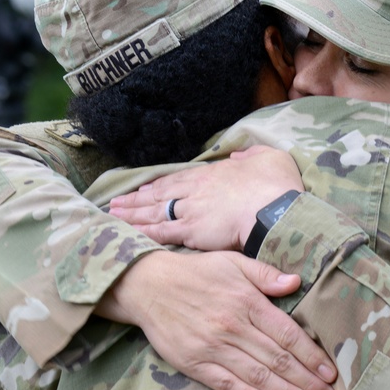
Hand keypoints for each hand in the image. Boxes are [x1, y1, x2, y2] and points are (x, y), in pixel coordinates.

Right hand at [96, 249, 337, 389]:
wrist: (147, 285)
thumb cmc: (197, 272)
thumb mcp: (233, 263)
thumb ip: (266, 274)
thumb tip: (297, 283)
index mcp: (247, 302)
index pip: (288, 334)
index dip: (312, 355)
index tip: (331, 373)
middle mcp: (233, 326)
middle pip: (278, 359)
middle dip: (308, 382)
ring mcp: (212, 346)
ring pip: (257, 375)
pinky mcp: (193, 362)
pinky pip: (224, 383)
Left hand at [108, 146, 304, 249]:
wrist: (275, 208)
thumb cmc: (277, 185)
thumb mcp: (270, 158)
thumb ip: (252, 156)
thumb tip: (239, 156)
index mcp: (213, 174)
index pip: (179, 180)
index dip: (160, 186)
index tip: (145, 189)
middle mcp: (196, 190)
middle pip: (160, 194)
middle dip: (137, 200)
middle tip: (117, 203)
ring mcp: (191, 210)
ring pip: (154, 212)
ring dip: (133, 214)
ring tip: (112, 216)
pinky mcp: (191, 232)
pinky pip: (160, 232)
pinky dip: (143, 232)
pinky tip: (128, 233)